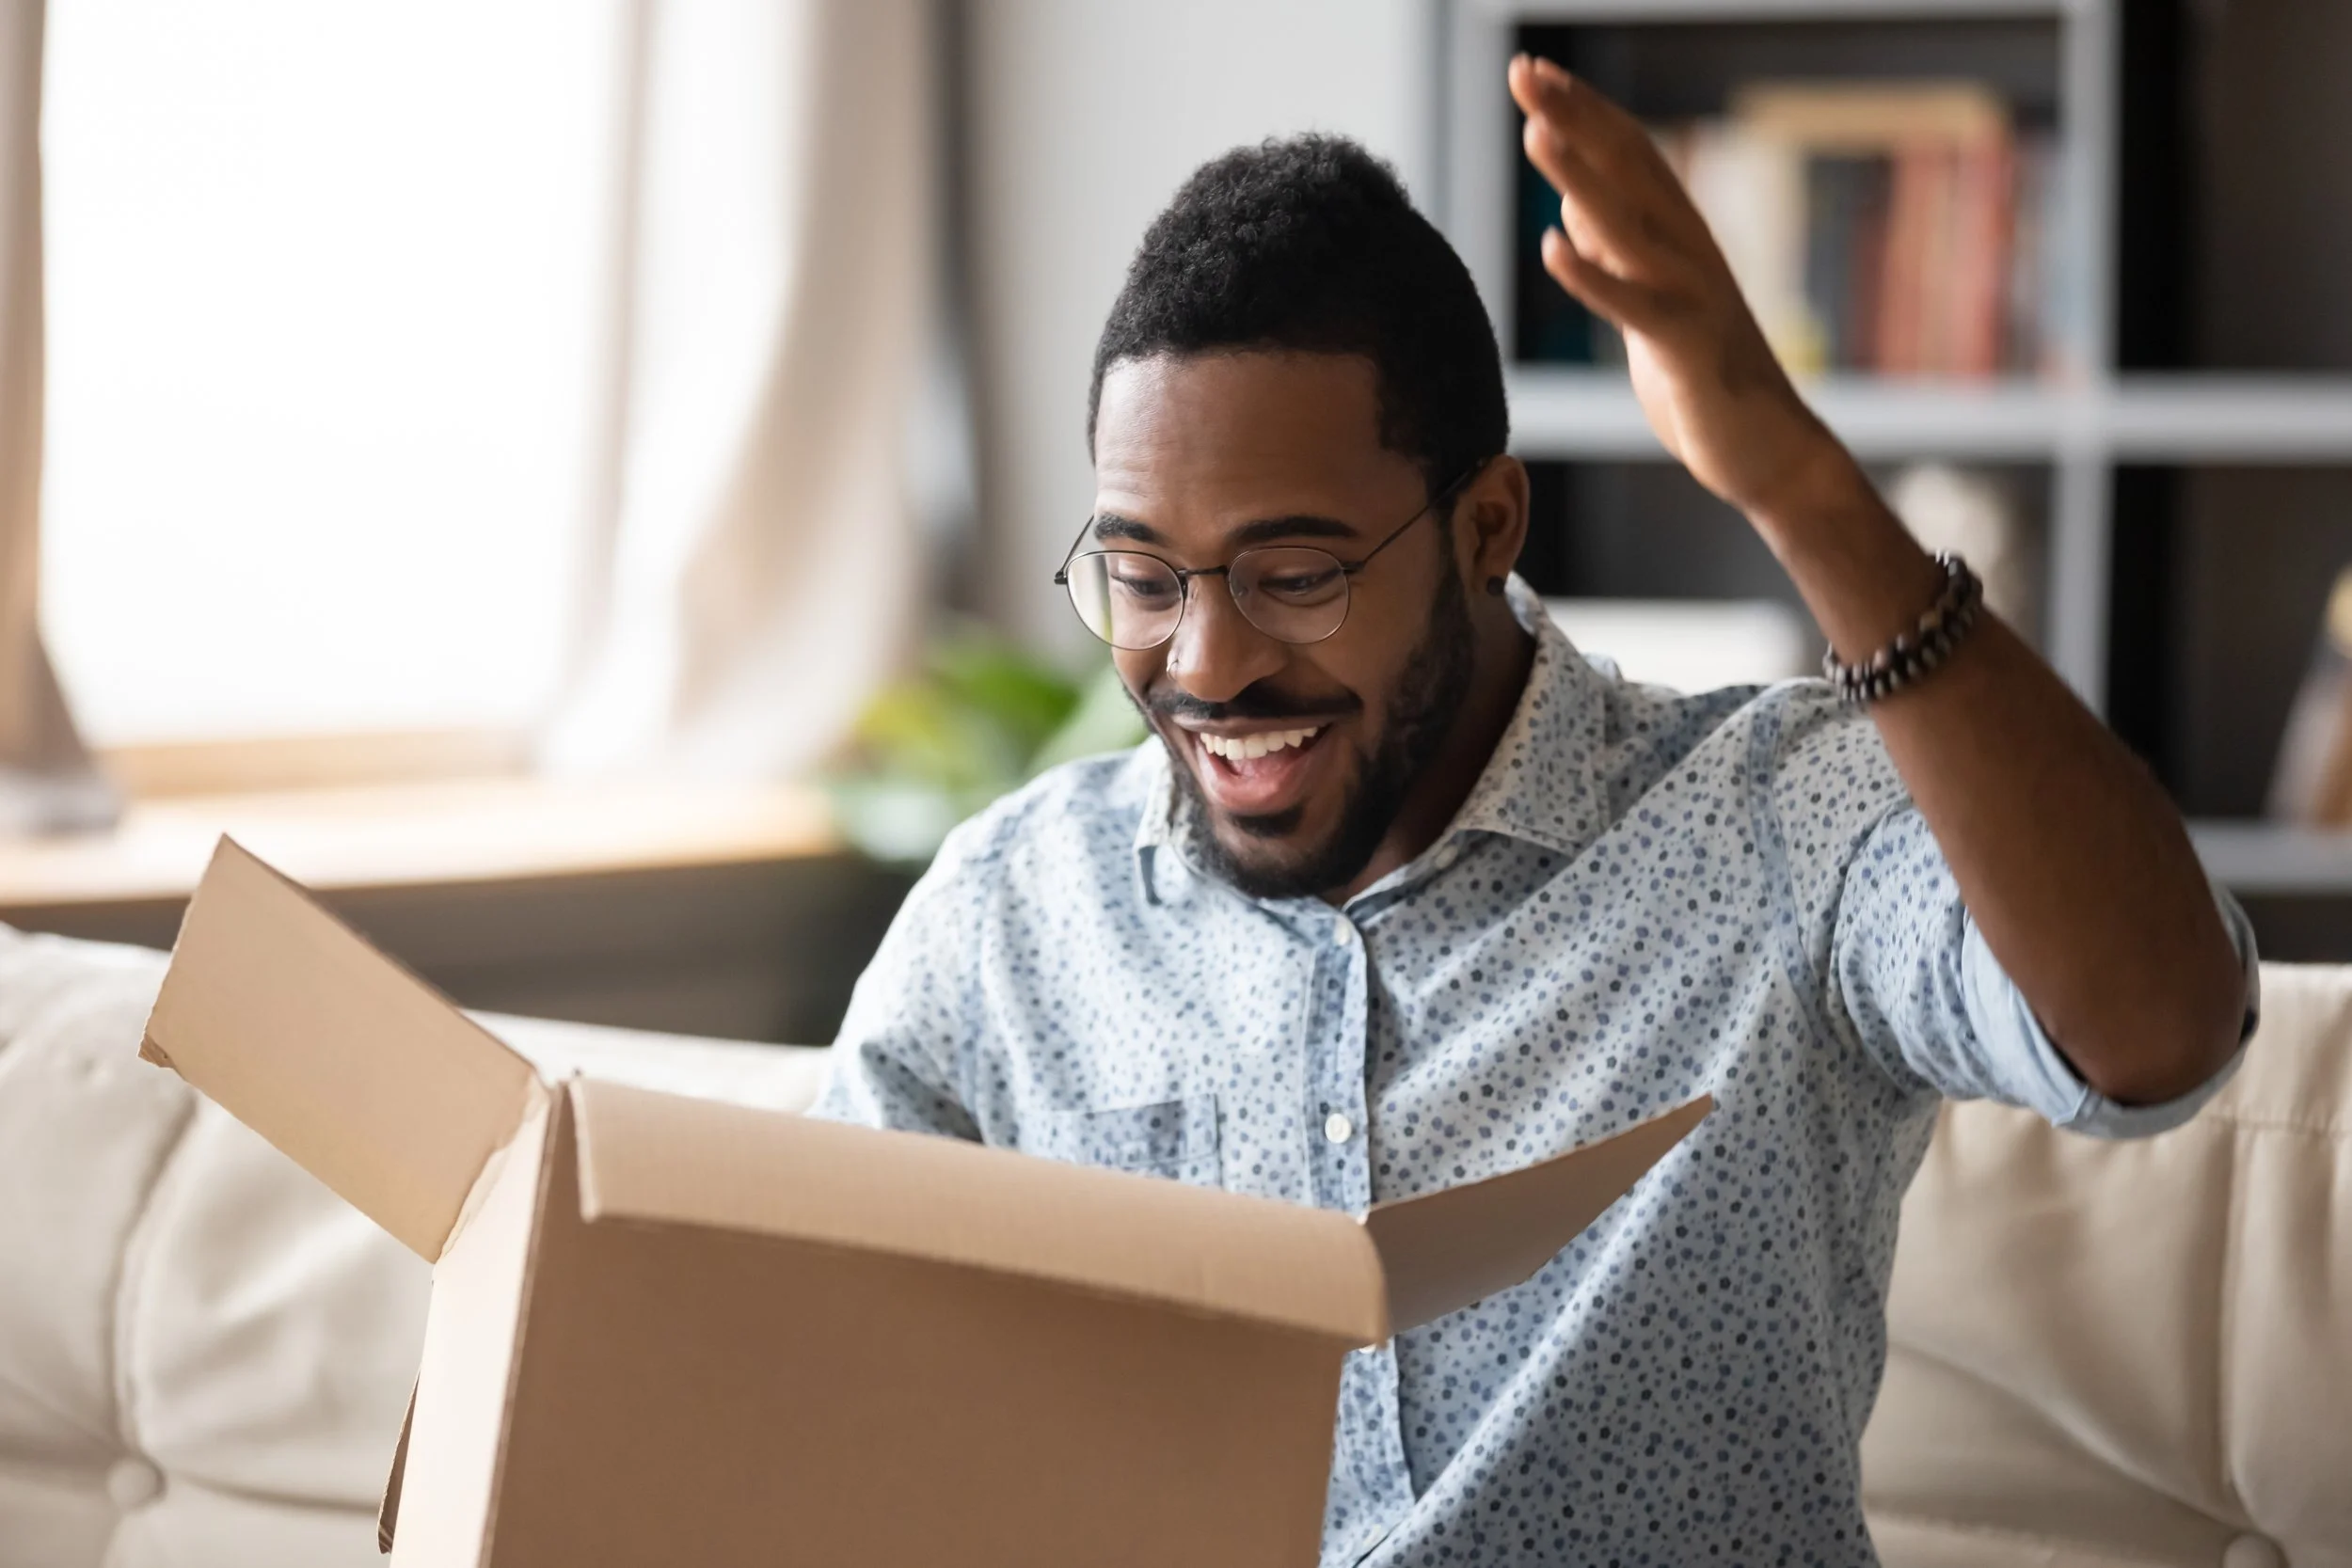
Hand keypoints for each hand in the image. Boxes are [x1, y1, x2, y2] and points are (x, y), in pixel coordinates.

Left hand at [1507, 55, 1843, 520]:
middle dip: (1574, 117)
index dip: (1582, 109)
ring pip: (1628, 224)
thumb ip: (1615, 253)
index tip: (1533, 71)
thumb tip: (1573, 203)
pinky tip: (1553, 245)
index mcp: (1679, 234)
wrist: (1766, 449)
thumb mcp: (1647, 303)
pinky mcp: (1685, 345)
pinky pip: (1633, 304)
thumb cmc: (1702, 375)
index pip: (1627, 153)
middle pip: (1626, 168)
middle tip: (1524, 70)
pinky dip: (1592, 275)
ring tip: (1534, 133)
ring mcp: (1689, 294)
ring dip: (1579, 177)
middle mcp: (1687, 249)